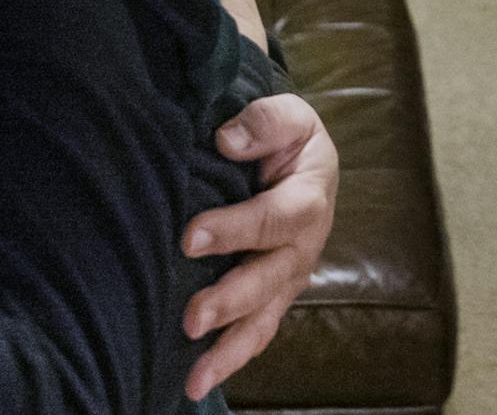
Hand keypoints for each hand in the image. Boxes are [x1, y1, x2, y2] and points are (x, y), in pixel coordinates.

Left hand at [178, 93, 338, 399]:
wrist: (301, 161)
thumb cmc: (288, 139)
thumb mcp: (290, 116)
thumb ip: (265, 122)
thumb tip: (228, 141)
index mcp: (307, 201)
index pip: (271, 219)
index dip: (233, 229)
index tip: (189, 237)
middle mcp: (301, 249)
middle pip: (267, 281)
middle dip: (230, 301)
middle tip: (191, 318)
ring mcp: (285, 280)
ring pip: (262, 322)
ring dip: (228, 350)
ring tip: (194, 378)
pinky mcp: (270, 298)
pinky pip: (254, 334)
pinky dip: (229, 359)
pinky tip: (196, 381)